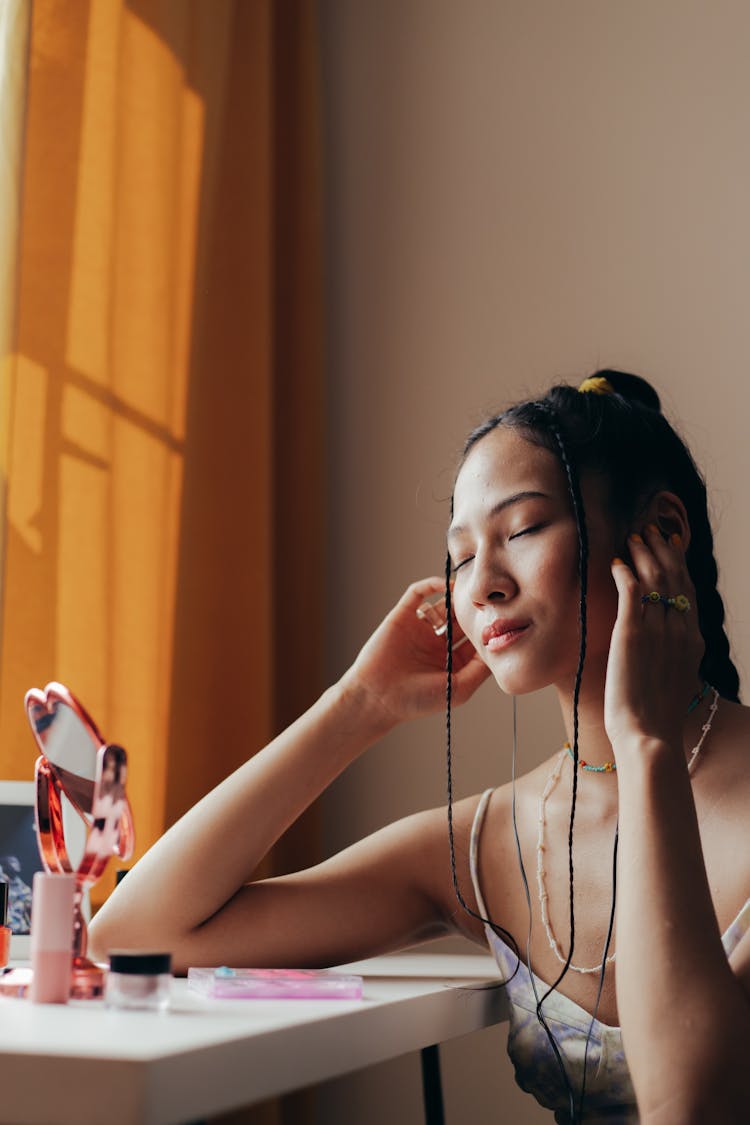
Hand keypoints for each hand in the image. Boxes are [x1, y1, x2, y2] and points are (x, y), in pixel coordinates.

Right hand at [341, 577, 490, 725]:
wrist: (377, 697)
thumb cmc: (417, 700)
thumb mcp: (458, 690)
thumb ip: (480, 670)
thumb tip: (499, 647)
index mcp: (451, 661)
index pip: (475, 640)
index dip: (487, 631)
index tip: (503, 621)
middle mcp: (437, 643)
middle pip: (462, 620)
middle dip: (474, 612)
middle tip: (489, 602)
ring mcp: (420, 628)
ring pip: (444, 604)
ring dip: (457, 597)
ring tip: (471, 592)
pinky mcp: (403, 615)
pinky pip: (418, 594)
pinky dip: (432, 585)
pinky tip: (446, 585)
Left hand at [605, 526, 704, 750]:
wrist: (649, 736)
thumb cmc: (654, 716)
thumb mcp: (673, 678)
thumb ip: (670, 652)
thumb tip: (659, 640)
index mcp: (693, 641)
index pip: (689, 590)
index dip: (679, 563)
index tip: (670, 544)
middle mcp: (680, 631)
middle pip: (675, 577)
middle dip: (662, 549)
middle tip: (648, 531)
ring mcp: (658, 631)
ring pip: (655, 578)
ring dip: (643, 554)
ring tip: (633, 539)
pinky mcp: (633, 634)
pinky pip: (631, 593)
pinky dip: (625, 574)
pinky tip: (617, 563)